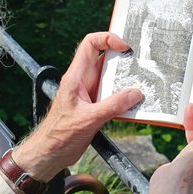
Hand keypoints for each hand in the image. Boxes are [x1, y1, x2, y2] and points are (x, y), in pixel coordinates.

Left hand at [10, 32, 142, 182]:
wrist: (49, 155)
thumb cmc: (58, 136)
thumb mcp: (88, 119)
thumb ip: (112, 106)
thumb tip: (135, 94)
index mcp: (76, 77)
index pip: (90, 44)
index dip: (107, 38)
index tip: (124, 47)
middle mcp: (82, 81)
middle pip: (104, 59)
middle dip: (123, 59)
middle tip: (140, 62)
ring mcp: (89, 93)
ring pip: (110, 78)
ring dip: (126, 80)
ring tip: (143, 82)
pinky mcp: (94, 106)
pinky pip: (112, 95)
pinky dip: (124, 97)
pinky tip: (135, 103)